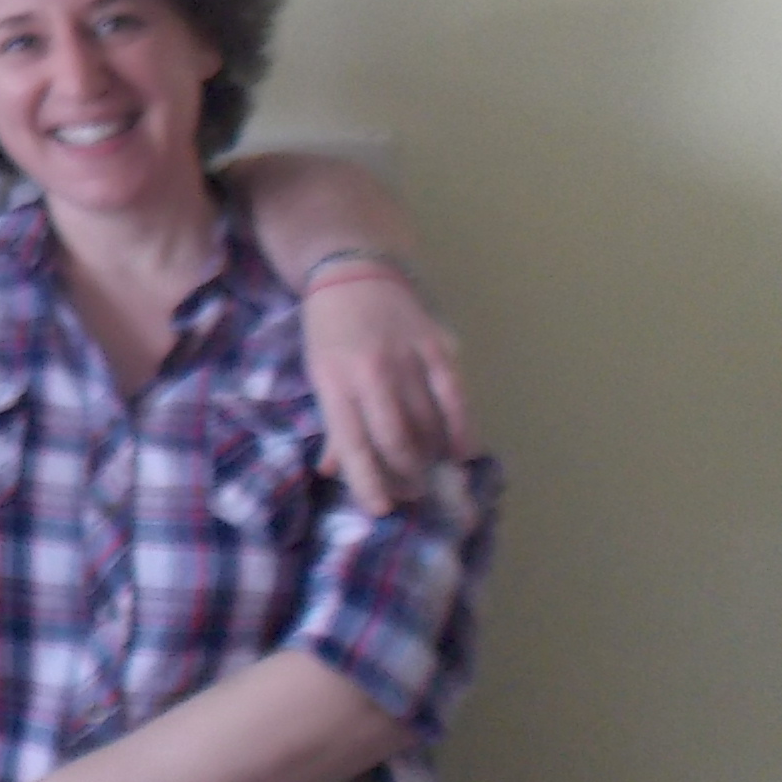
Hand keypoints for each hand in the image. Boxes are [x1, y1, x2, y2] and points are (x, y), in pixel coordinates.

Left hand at [299, 270, 472, 516]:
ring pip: (427, 422)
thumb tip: (334, 471)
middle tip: (412, 493)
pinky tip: (462, 450)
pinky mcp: (434, 345)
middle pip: (396, 439)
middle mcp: (370, 372)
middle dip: (406, 475)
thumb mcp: (318, 374)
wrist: (351, 272)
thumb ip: (332, 423)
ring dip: (432, 457)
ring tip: (433, 477)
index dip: (369, 482)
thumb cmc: (329, 330)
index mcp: (333, 382)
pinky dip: (461, 427)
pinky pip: (454, 395)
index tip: (382, 509)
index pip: (353, 444)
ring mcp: (405, 358)